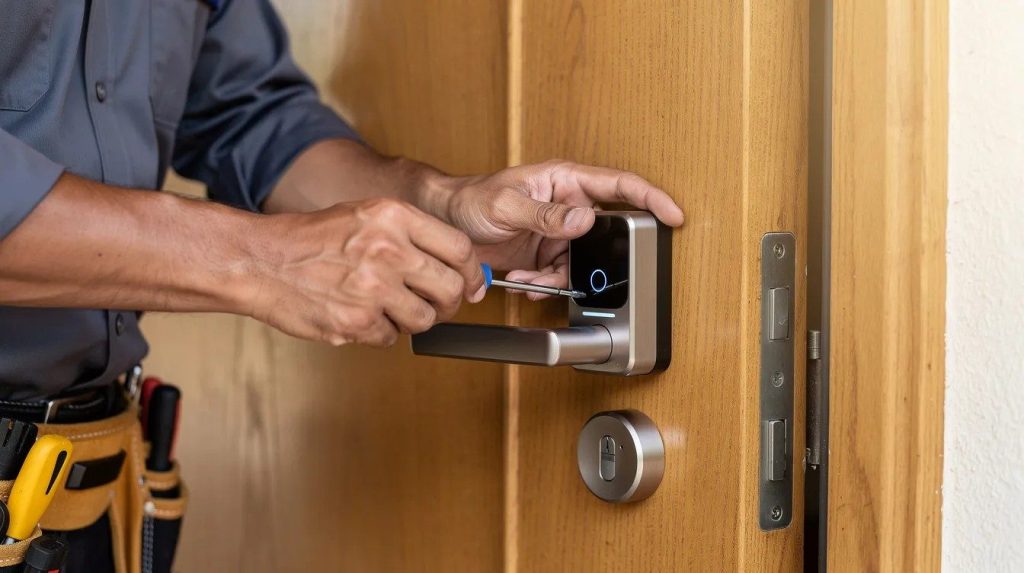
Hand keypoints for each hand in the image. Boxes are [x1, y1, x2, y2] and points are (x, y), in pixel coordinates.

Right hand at [249, 198, 485, 346]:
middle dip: (447, 302)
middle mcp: (388, 250)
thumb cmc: (311, 239)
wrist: (261, 261)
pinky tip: (358, 314)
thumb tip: (459, 266)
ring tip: (387, 308)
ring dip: (412, 320)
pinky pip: (390, 337)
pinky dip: (378, 332)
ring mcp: (373, 289)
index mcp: (394, 217)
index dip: (472, 272)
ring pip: (424, 319)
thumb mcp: (365, 215)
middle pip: (450, 288)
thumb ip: (411, 236)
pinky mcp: (355, 322)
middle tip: (435, 305)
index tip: (472, 285)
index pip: (459, 248)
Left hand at [439, 160, 683, 298]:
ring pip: (580, 263)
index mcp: (565, 179)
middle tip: (566, 272)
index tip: (673, 216)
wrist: (444, 220)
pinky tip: (523, 284)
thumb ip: (546, 213)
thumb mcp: (506, 203)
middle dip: (590, 260)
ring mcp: (558, 232)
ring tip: (528, 281)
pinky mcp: (546, 254)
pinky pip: (560, 275)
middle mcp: (567, 204)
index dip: (651, 198)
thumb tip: (584, 219)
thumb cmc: (470, 198)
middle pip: (603, 234)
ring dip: (557, 279)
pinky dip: (544, 285)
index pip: (620, 185)